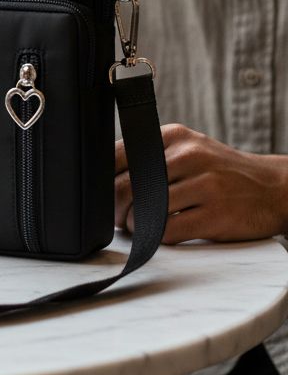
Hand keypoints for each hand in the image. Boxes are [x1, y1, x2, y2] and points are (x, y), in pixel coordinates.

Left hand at [115, 123, 287, 243]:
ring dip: (134, 224)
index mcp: (174, 137)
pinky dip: (155, 237)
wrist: (274, 188)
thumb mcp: (189, 149)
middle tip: (118, 217)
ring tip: (138, 225)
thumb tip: (105, 176)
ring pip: (144, 210)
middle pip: (127, 185)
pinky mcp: (215, 215)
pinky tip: (160, 233)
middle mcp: (188, 156)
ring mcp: (204, 185)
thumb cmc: (221, 172)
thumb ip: (152, 156)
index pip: (119, 156)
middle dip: (114, 208)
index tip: (102, 193)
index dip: (104, 181)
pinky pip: (168, 231)